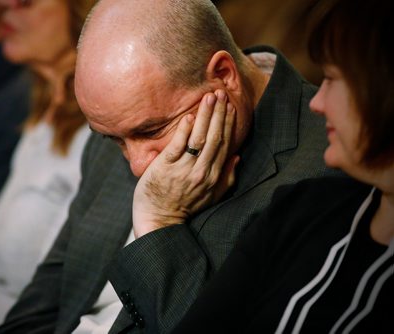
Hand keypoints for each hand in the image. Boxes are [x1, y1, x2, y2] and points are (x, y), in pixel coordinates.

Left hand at [133, 89, 238, 237]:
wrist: (159, 220)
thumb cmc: (185, 207)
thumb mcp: (212, 196)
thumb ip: (227, 177)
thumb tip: (238, 156)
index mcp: (213, 176)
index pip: (224, 145)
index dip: (228, 124)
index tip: (230, 106)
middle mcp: (201, 172)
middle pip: (214, 138)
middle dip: (219, 114)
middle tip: (220, 93)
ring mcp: (183, 169)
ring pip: (199, 139)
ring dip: (205, 116)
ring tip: (209, 98)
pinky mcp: (165, 168)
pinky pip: (177, 146)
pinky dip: (185, 130)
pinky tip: (190, 116)